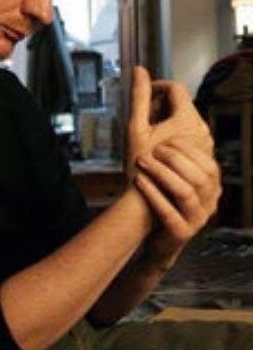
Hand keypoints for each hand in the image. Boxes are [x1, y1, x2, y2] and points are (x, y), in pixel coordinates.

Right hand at [126, 66, 212, 177]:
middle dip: (160, 106)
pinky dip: (174, 134)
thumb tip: (138, 71)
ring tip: (150, 134)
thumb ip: (139, 96)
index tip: (143, 95)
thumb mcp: (136, 127)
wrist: (151, 200)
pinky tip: (160, 147)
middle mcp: (202, 130)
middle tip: (143, 118)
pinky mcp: (203, 156)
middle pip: (180, 104)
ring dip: (166, 120)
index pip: (175, 88)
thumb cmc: (141, 166)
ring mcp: (206, 145)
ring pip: (185, 119)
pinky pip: (190, 135)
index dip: (156, 87)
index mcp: (188, 119)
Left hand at [134, 138, 220, 268]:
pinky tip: (138, 180)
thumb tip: (163, 117)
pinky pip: (169, 212)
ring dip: (162, 173)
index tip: (166, 139)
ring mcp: (196, 219)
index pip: (209, 164)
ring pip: (185, 192)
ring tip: (141, 161)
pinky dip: (153, 194)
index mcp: (211, 185)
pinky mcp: (180, 232)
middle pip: (200, 177)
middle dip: (174, 158)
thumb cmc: (161, 193)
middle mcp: (209, 202)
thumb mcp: (172, 172)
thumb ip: (174, 150)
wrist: (152, 231)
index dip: (188, 149)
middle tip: (152, 149)